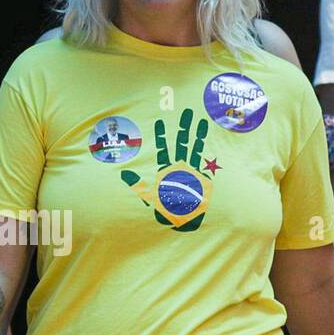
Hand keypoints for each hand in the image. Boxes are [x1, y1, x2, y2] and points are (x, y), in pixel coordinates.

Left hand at [120, 108, 214, 231]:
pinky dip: (207, 146)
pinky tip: (210, 136)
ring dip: (196, 132)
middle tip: (185, 110)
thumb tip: (123, 173)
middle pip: (181, 142)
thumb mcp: (149, 197)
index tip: (160, 121)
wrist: (185, 224)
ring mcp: (193, 171)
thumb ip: (138, 184)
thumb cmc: (167, 213)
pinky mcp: (202, 176)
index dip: (162, 135)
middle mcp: (180, 168)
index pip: (164, 148)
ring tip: (197, 117)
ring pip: (194, 147)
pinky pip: (204, 158)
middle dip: (183, 127)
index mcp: (166, 171)